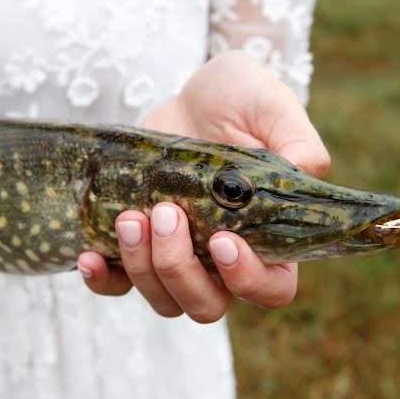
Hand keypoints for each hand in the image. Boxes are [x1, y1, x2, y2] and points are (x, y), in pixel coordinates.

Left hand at [77, 51, 330, 321]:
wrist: (188, 93)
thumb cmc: (240, 98)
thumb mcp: (270, 105)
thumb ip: (297, 139)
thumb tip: (309, 170)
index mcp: (270, 238)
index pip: (271, 288)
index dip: (248, 280)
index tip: (223, 240)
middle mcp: (223, 261)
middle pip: (206, 305)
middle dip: (179, 269)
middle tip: (167, 214)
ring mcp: (179, 258)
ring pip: (164, 300)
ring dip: (143, 268)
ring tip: (130, 217)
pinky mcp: (139, 247)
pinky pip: (119, 286)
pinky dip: (104, 280)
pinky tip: (90, 255)